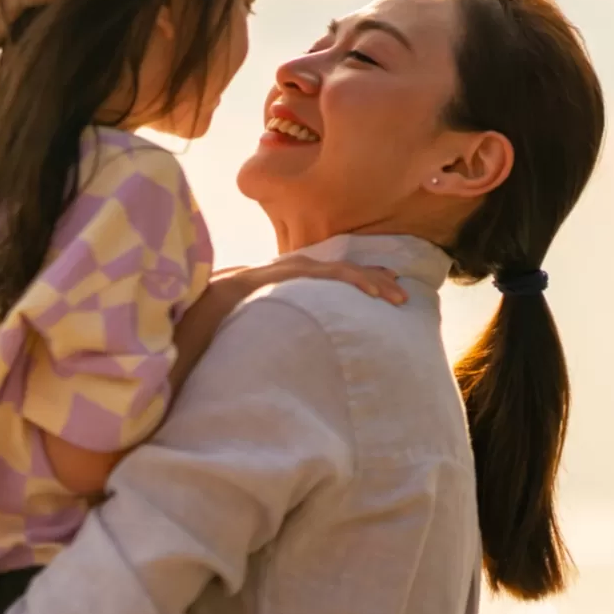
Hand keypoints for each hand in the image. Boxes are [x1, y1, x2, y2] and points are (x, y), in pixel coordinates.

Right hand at [213, 256, 407, 306]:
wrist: (210, 307)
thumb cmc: (235, 319)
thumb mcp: (270, 320)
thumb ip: (287, 324)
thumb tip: (299, 345)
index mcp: (296, 279)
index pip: (336, 276)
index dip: (363, 281)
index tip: (385, 292)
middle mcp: (299, 268)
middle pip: (347, 271)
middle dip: (377, 280)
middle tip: (403, 295)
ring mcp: (298, 268)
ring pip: (346, 272)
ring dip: (375, 284)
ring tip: (398, 298)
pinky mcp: (296, 272)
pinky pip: (333, 275)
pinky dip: (357, 282)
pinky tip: (374, 295)